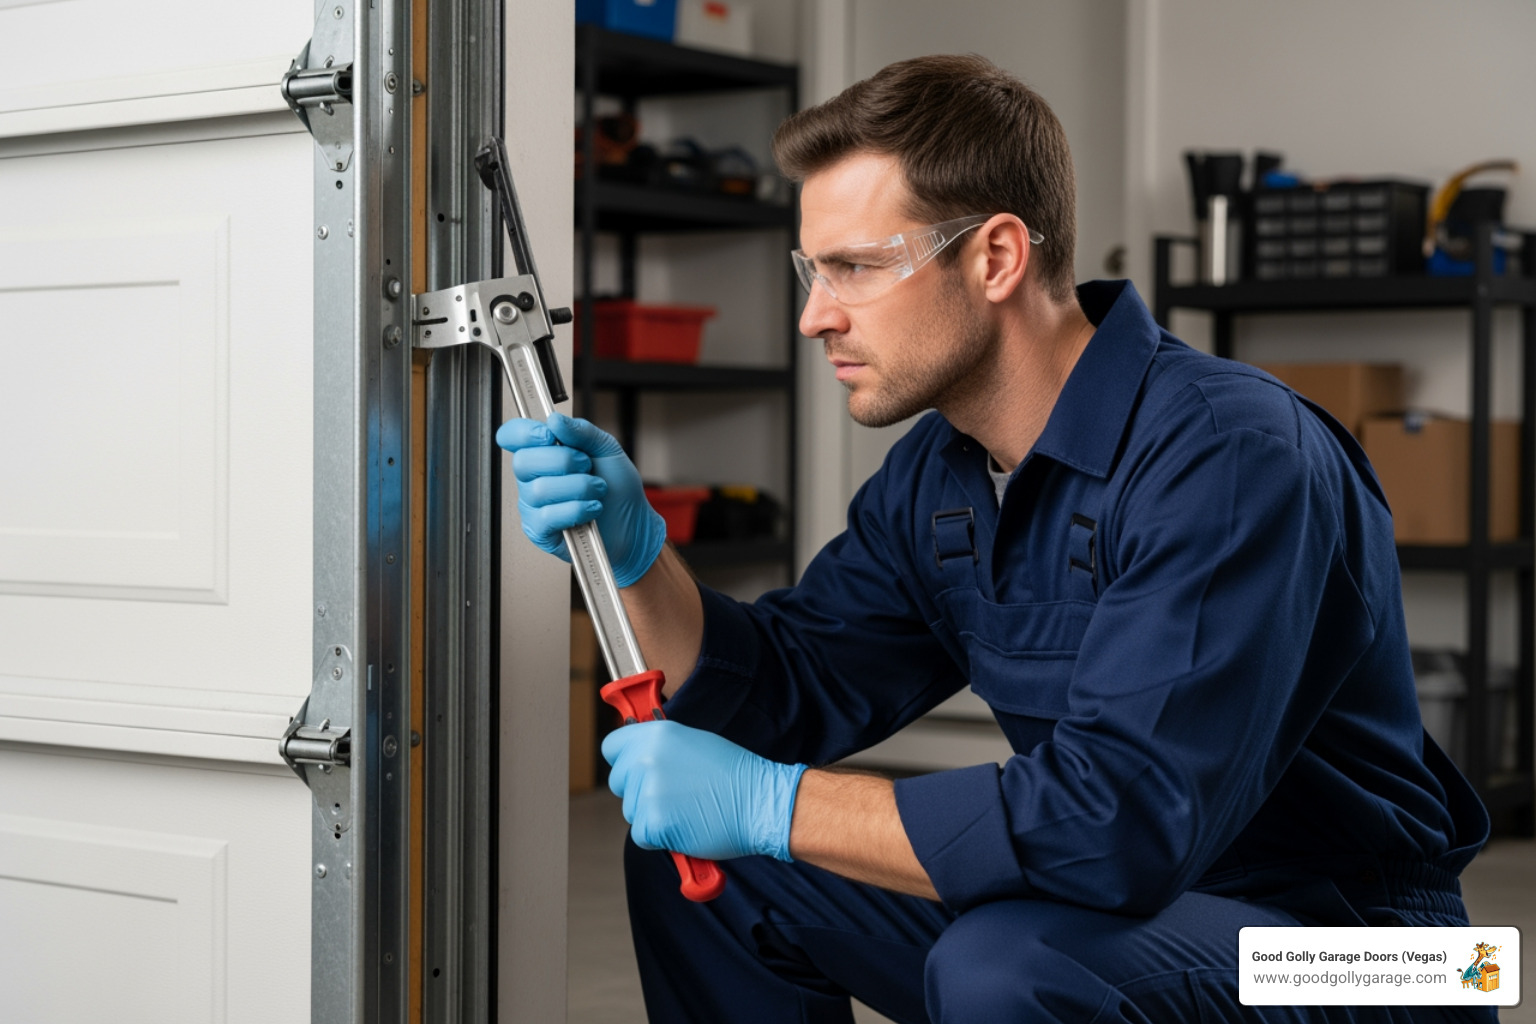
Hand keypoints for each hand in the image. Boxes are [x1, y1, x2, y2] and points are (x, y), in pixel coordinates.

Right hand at [495, 413, 666, 586]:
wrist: (634, 524)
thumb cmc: (618, 489)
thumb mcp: (607, 450)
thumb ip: (582, 431)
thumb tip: (555, 420)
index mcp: (543, 452)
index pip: (513, 436)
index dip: (524, 433)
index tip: (548, 435)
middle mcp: (532, 478)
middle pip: (523, 461)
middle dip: (563, 461)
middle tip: (587, 466)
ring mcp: (533, 506)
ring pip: (540, 490)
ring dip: (579, 487)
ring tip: (597, 491)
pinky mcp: (540, 531)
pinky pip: (548, 516)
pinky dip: (577, 509)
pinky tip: (591, 509)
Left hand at [603, 720, 806, 861]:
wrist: (760, 802)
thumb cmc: (733, 775)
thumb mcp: (694, 742)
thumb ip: (660, 747)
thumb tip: (637, 753)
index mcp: (656, 734)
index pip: (612, 746)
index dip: (623, 759)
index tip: (634, 767)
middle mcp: (647, 759)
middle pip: (618, 782)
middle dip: (639, 792)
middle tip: (675, 794)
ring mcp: (649, 791)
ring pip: (631, 811)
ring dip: (653, 815)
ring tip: (688, 808)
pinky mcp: (653, 823)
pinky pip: (642, 835)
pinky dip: (661, 838)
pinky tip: (687, 825)